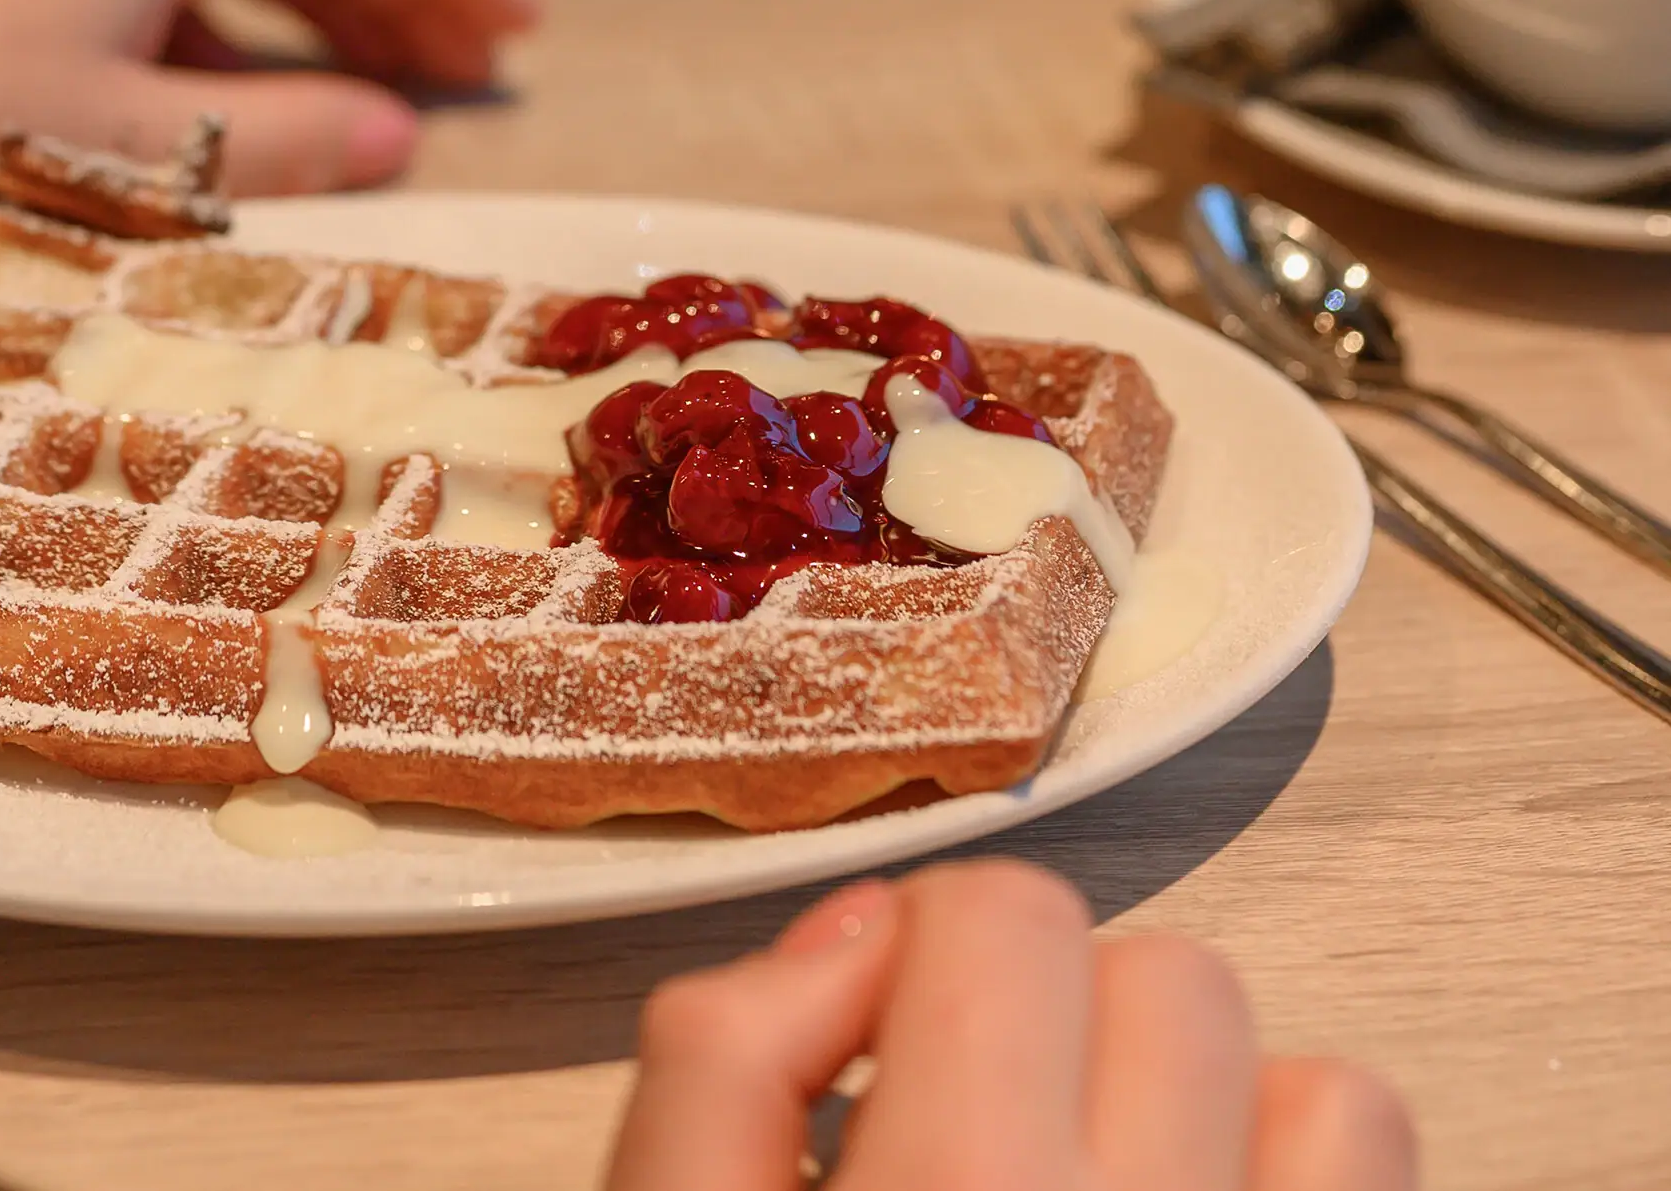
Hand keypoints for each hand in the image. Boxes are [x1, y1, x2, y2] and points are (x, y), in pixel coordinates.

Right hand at [607, 861, 1415, 1190]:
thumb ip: (713, 1066)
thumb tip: (854, 921)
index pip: (1001, 919)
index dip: (918, 956)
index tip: (863, 1058)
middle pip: (1161, 973)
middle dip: (1053, 1025)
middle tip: (966, 1135)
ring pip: (1307, 1075)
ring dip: (1193, 1105)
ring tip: (1086, 1186)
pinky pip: (1369, 1159)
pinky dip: (1288, 1168)